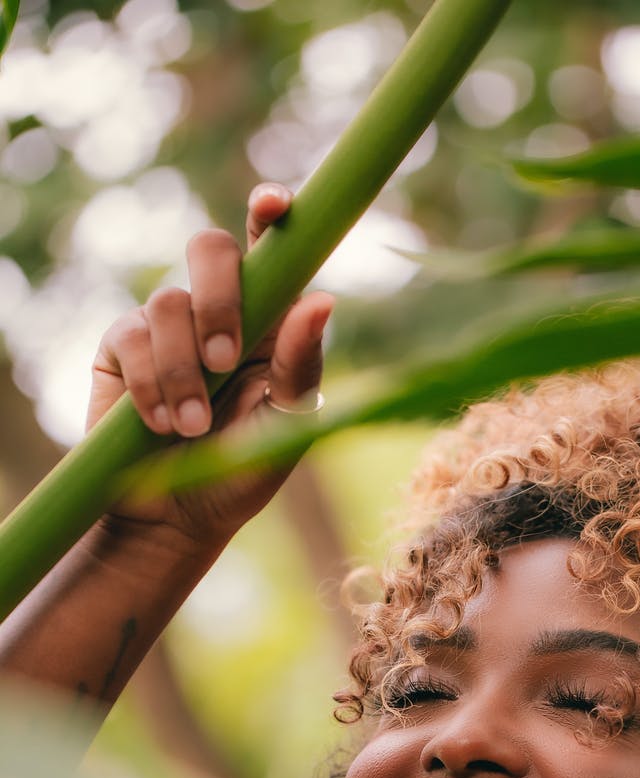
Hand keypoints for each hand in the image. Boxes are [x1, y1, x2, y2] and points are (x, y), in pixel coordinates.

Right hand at [88, 183, 332, 547]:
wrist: (180, 518)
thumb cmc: (243, 471)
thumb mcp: (285, 425)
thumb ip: (302, 365)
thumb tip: (323, 298)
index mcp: (269, 319)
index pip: (269, 249)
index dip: (271, 214)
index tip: (274, 205)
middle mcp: (216, 309)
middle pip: (210, 248)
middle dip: (219, 298)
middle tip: (226, 360)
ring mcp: (165, 323)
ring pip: (168, 300)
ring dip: (185, 370)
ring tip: (195, 427)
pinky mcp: (123, 346)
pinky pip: (132, 336)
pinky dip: (152, 384)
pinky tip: (161, 424)